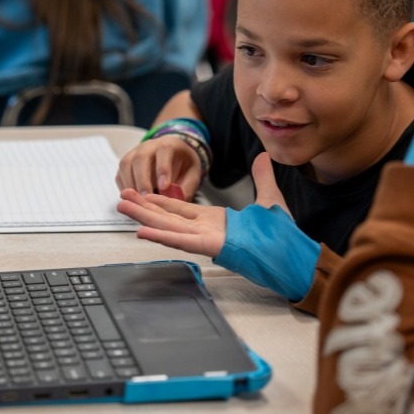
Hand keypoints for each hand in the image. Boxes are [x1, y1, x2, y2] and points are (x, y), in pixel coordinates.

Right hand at [116, 137, 202, 199]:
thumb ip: (187, 187)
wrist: (174, 152)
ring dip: (130, 184)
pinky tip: (132, 198)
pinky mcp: (126, 164)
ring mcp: (134, 153)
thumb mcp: (193, 173)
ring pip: (126, 164)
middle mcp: (149, 146)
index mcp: (168, 145)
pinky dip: (124, 187)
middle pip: (140, 158)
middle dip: (142, 179)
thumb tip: (177, 201)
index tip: (164, 187)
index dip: (162, 169)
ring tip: (137, 201)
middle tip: (146, 197)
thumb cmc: (184, 164)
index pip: (164, 152)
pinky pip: (120, 174)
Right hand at [117, 152, 290, 257]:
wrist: (291, 256)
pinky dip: (161, 237)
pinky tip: (142, 232)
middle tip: (121, 198)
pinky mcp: (211, 246)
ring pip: (168, 226)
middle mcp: (206, 229)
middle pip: (167, 216)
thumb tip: (263, 156)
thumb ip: (263, 177)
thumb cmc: (282, 236)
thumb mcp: (270, 198)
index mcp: (215, 220)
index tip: (142, 193)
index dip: (160, 200)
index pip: (180, 208)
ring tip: (122, 207)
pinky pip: (182, 241)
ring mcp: (206, 238)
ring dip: (144, 218)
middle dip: (144, 207)